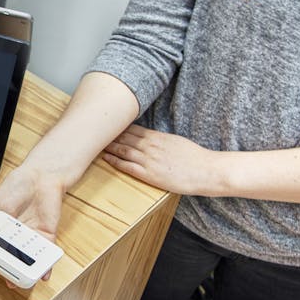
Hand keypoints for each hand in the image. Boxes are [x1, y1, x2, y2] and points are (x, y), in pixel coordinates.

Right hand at [0, 165, 67, 287]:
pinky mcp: (47, 236)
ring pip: (28, 260)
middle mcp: (15, 237)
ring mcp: (31, 238)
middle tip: (6, 279)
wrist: (40, 176)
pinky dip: (46, 266)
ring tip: (22, 281)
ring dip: (26, 273)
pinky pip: (47, 254)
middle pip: (11, 259)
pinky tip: (43, 274)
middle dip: (9, 271)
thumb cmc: (16, 187)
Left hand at [102, 125, 218, 195]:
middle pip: (124, 137)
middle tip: (93, 131)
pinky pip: (127, 166)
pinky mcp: (149, 174)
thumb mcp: (176, 142)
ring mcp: (148, 160)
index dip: (117, 128)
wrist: (206, 171)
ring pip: (122, 150)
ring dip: (108, 146)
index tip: (106, 124)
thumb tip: (151, 138)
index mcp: (157, 137)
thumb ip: (160, 140)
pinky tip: (106, 158)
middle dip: (108, 134)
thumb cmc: (194, 158)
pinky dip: (114, 161)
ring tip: (95, 144)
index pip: (132, 129)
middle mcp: (150, 146)